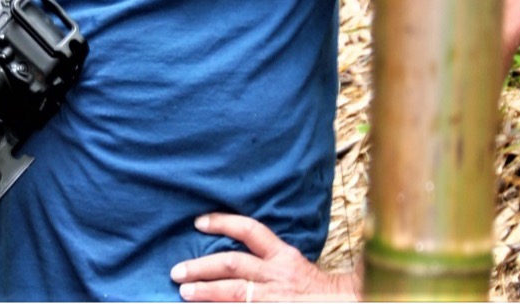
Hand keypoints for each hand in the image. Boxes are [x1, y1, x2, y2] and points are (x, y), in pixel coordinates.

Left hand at [171, 214, 359, 301]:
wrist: (342, 304)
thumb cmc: (315, 287)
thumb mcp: (294, 263)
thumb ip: (269, 255)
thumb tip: (237, 243)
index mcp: (283, 255)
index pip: (250, 231)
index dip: (223, 223)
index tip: (199, 222)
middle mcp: (276, 274)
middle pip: (233, 264)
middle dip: (202, 266)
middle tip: (177, 270)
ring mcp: (272, 297)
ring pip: (233, 292)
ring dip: (205, 292)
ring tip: (183, 292)